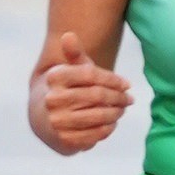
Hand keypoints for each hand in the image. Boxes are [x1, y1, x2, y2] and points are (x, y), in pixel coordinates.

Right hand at [32, 28, 130, 152]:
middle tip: (129, 99)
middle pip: (98, 95)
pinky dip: (108, 128)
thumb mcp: (71, 70)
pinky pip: (96, 133)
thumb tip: (69, 35)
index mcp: (55, 77)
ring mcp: (58, 121)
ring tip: (121, 110)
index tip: (127, 84)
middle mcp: (53, 99)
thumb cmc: (67, 90)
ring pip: (99, 115)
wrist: (45, 119)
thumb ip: (74, 54)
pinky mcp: (65, 140)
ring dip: (116, 113)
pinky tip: (111, 123)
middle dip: (118, 97)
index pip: (91, 74)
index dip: (113, 79)